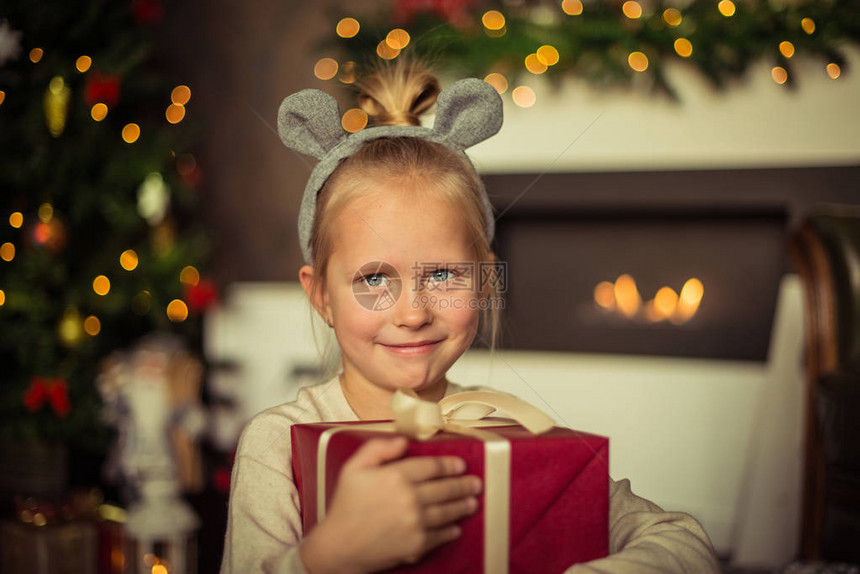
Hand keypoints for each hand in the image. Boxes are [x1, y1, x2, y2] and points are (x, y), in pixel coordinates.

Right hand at [300, 436, 481, 573]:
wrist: (338, 547)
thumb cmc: (345, 506)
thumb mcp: (353, 468)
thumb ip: (377, 448)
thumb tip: (403, 440)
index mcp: (396, 476)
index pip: (432, 466)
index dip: (449, 464)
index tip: (460, 464)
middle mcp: (410, 498)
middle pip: (446, 488)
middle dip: (464, 484)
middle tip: (475, 483)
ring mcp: (416, 523)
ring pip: (447, 511)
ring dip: (463, 506)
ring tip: (471, 502)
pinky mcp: (417, 544)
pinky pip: (440, 535)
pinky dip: (451, 530)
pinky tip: (456, 528)